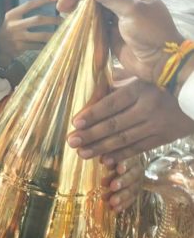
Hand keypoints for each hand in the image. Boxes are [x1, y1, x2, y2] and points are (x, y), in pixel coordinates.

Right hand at [0, 0, 61, 62]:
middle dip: (53, 19)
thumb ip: (24, 14)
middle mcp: (14, 25)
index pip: (29, 4)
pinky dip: (45, 45)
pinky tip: (52, 43)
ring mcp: (17, 37)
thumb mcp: (12, 19)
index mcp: (12, 15)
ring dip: (53, 34)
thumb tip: (46, 8)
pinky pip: (37, 46)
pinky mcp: (20, 48)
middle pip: (38, 19)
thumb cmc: (8, 30)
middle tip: (63, 20)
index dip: (43, 0)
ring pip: (40, 35)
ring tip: (62, 33)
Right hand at [57, 0, 183, 82]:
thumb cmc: (151, 32)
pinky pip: (94, 24)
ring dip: (79, 9)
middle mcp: (125, 4)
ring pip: (94, 10)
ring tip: (62, 11)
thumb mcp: (132, 11)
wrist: (159, 62)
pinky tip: (71, 22)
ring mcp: (117, 19)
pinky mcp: (111, 34)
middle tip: (62, 3)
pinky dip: (83, 22)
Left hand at [68, 80, 193, 164]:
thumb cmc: (163, 83)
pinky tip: (104, 160)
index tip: (74, 123)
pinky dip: (121, 155)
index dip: (92, 114)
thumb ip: (119, 81)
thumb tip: (94, 86)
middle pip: (114, 124)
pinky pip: (139, 148)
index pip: (111, 104)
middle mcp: (148, 107)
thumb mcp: (143, 77)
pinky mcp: (165, 137)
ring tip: (82, 153)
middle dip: (90, 135)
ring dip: (101, 148)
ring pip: (124, 139)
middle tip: (71, 141)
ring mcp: (157, 124)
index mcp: (140, 89)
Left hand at [101, 159, 143, 211]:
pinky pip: (130, 199)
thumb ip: (108, 157)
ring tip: (111, 202)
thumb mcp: (111, 155)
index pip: (130, 160)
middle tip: (113, 187)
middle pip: (131, 176)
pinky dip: (122, 205)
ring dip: (121, 196)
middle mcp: (137, 170)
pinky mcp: (135, 192)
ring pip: (131, 190)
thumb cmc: (112, 158)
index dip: (125, 164)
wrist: (121, 165)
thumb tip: (102, 159)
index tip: (119, 169)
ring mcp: (137, 182)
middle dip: (122, 182)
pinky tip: (113, 209)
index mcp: (132, 158)